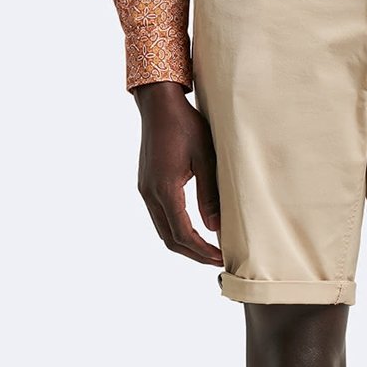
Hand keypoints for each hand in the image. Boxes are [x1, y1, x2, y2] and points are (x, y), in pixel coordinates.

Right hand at [134, 81, 222, 264]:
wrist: (159, 105)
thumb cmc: (186, 125)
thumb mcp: (206, 158)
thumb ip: (210, 195)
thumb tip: (215, 228)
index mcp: (165, 189)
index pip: (182, 234)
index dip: (202, 251)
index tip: (221, 258)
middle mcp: (150, 194)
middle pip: (170, 239)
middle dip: (194, 254)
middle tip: (217, 260)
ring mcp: (145, 191)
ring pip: (163, 231)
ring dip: (184, 244)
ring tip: (208, 251)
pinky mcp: (147, 186)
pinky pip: (160, 218)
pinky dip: (176, 231)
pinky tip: (194, 232)